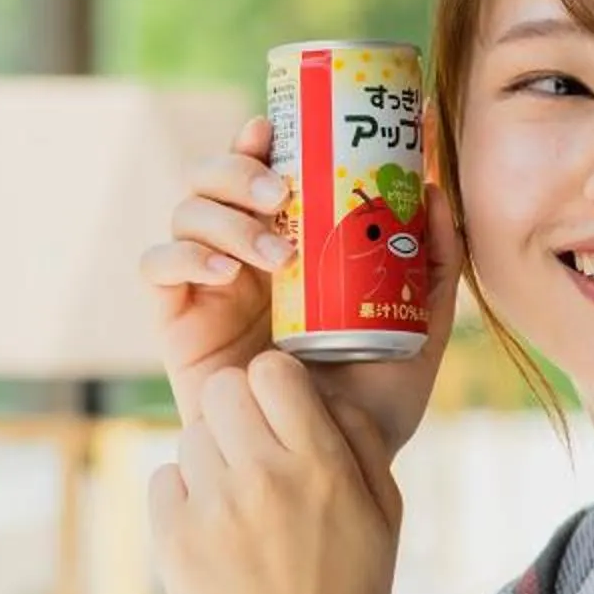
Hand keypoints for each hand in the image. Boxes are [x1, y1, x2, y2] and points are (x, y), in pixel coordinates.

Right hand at [142, 116, 466, 470]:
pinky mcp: (178, 320)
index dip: (259, 137)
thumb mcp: (420, 329)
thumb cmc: (371, 402)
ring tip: (272, 253)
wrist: (328, 470)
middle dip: (237, 169)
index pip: (264, 169)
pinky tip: (221, 275)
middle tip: (279, 192)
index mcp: (292, 241)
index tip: (278, 124)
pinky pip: (156, 266)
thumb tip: (437, 190)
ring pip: (185, 211)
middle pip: (215, 176)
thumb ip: (434, 265)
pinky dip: (181, 256)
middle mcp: (243, 252)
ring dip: (222, 216)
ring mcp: (207, 283)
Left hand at [151, 350, 403, 593]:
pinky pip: (165, 477)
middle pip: (223, 388)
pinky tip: (212, 527)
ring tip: (235, 501)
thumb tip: (325, 392)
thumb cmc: (347, 593)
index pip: (273, 370)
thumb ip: (363, 442)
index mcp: (321, 465)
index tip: (280, 409)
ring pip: (192, 433)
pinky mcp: (174, 537)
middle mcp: (264, 476)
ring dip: (211, 456)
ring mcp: (214, 507)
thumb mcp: (386, 515)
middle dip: (237, 410)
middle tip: (251, 448)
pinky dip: (184, 495)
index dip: (275, 384)